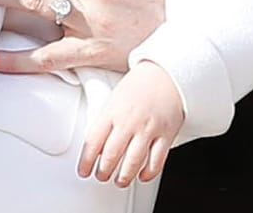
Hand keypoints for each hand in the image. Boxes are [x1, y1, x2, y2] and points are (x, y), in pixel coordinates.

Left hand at [78, 60, 183, 186]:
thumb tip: (95, 146)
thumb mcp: (115, 98)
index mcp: (113, 111)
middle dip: (103, 172)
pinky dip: (148, 173)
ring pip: (132, 162)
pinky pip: (156, 161)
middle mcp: (129, 121)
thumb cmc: (140, 85)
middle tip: (102, 176)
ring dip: (123, 177)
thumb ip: (105, 121)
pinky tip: (143, 175)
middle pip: (111, 156)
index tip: (84, 171)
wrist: (168, 72)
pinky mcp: (166, 134)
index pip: (93, 142)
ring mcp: (148, 128)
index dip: (86, 162)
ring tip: (120, 180)